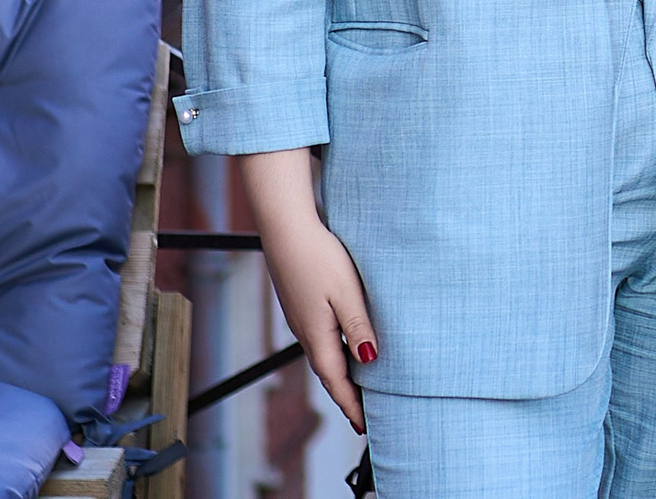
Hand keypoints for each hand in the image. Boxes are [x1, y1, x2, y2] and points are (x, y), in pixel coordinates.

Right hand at [240, 150, 377, 432]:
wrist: (285, 228)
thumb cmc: (319, 256)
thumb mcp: (347, 292)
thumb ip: (358, 327)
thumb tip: (370, 361)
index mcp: (317, 335)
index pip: (337, 380)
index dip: (351, 404)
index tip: (364, 426)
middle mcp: (305, 332)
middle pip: (329, 372)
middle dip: (346, 395)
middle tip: (364, 416)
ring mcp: (300, 318)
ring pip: (323, 355)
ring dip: (340, 374)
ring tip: (358, 388)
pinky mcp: (300, 304)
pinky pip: (319, 338)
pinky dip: (333, 353)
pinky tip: (343, 348)